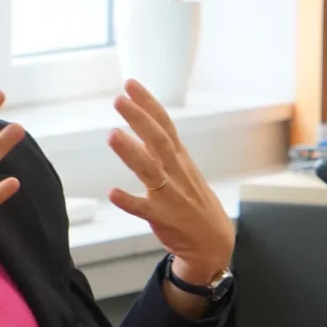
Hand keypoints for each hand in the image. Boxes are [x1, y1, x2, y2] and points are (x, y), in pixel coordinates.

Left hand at [106, 79, 235, 286]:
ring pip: (151, 170)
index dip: (148, 104)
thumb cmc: (193, 202)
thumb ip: (160, 149)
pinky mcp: (163, 218)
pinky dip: (129, 201)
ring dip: (132, 153)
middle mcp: (176, 172)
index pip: (164, 124)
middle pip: (158, 140)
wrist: (214, 242)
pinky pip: (144, 209)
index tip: (131, 84)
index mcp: (180, 158)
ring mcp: (171, 195)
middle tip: (118, 100)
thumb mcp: (182, 169)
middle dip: (139, 119)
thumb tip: (138, 126)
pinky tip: (113, 193)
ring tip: (112, 135)